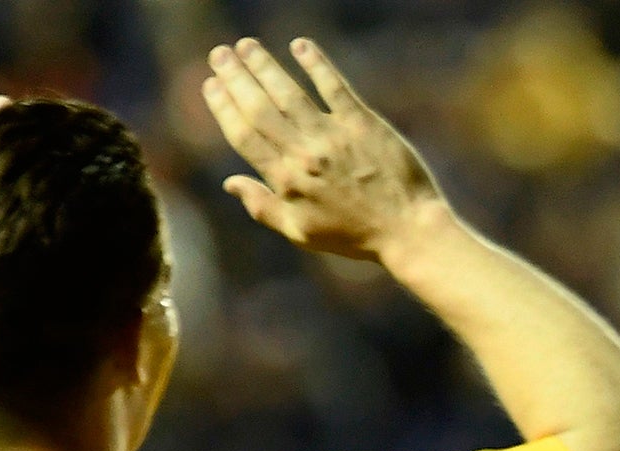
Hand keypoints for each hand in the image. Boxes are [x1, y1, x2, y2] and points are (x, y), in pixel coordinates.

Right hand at [202, 37, 446, 263]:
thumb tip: (229, 183)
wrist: (407, 231)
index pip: (244, 135)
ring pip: (289, 93)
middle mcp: (304, 155)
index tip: (211, 84)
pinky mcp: (362, 124)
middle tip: (220, 53)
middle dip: (236, 77)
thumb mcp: (301, 233)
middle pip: (260, 108)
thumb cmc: (353, 236)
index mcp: (286, 181)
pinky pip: (334, 87)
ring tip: (248, 46)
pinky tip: (300, 46)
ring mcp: (333, 137)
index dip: (224, 106)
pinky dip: (316, 64)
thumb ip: (263, 207)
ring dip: (265, 66)